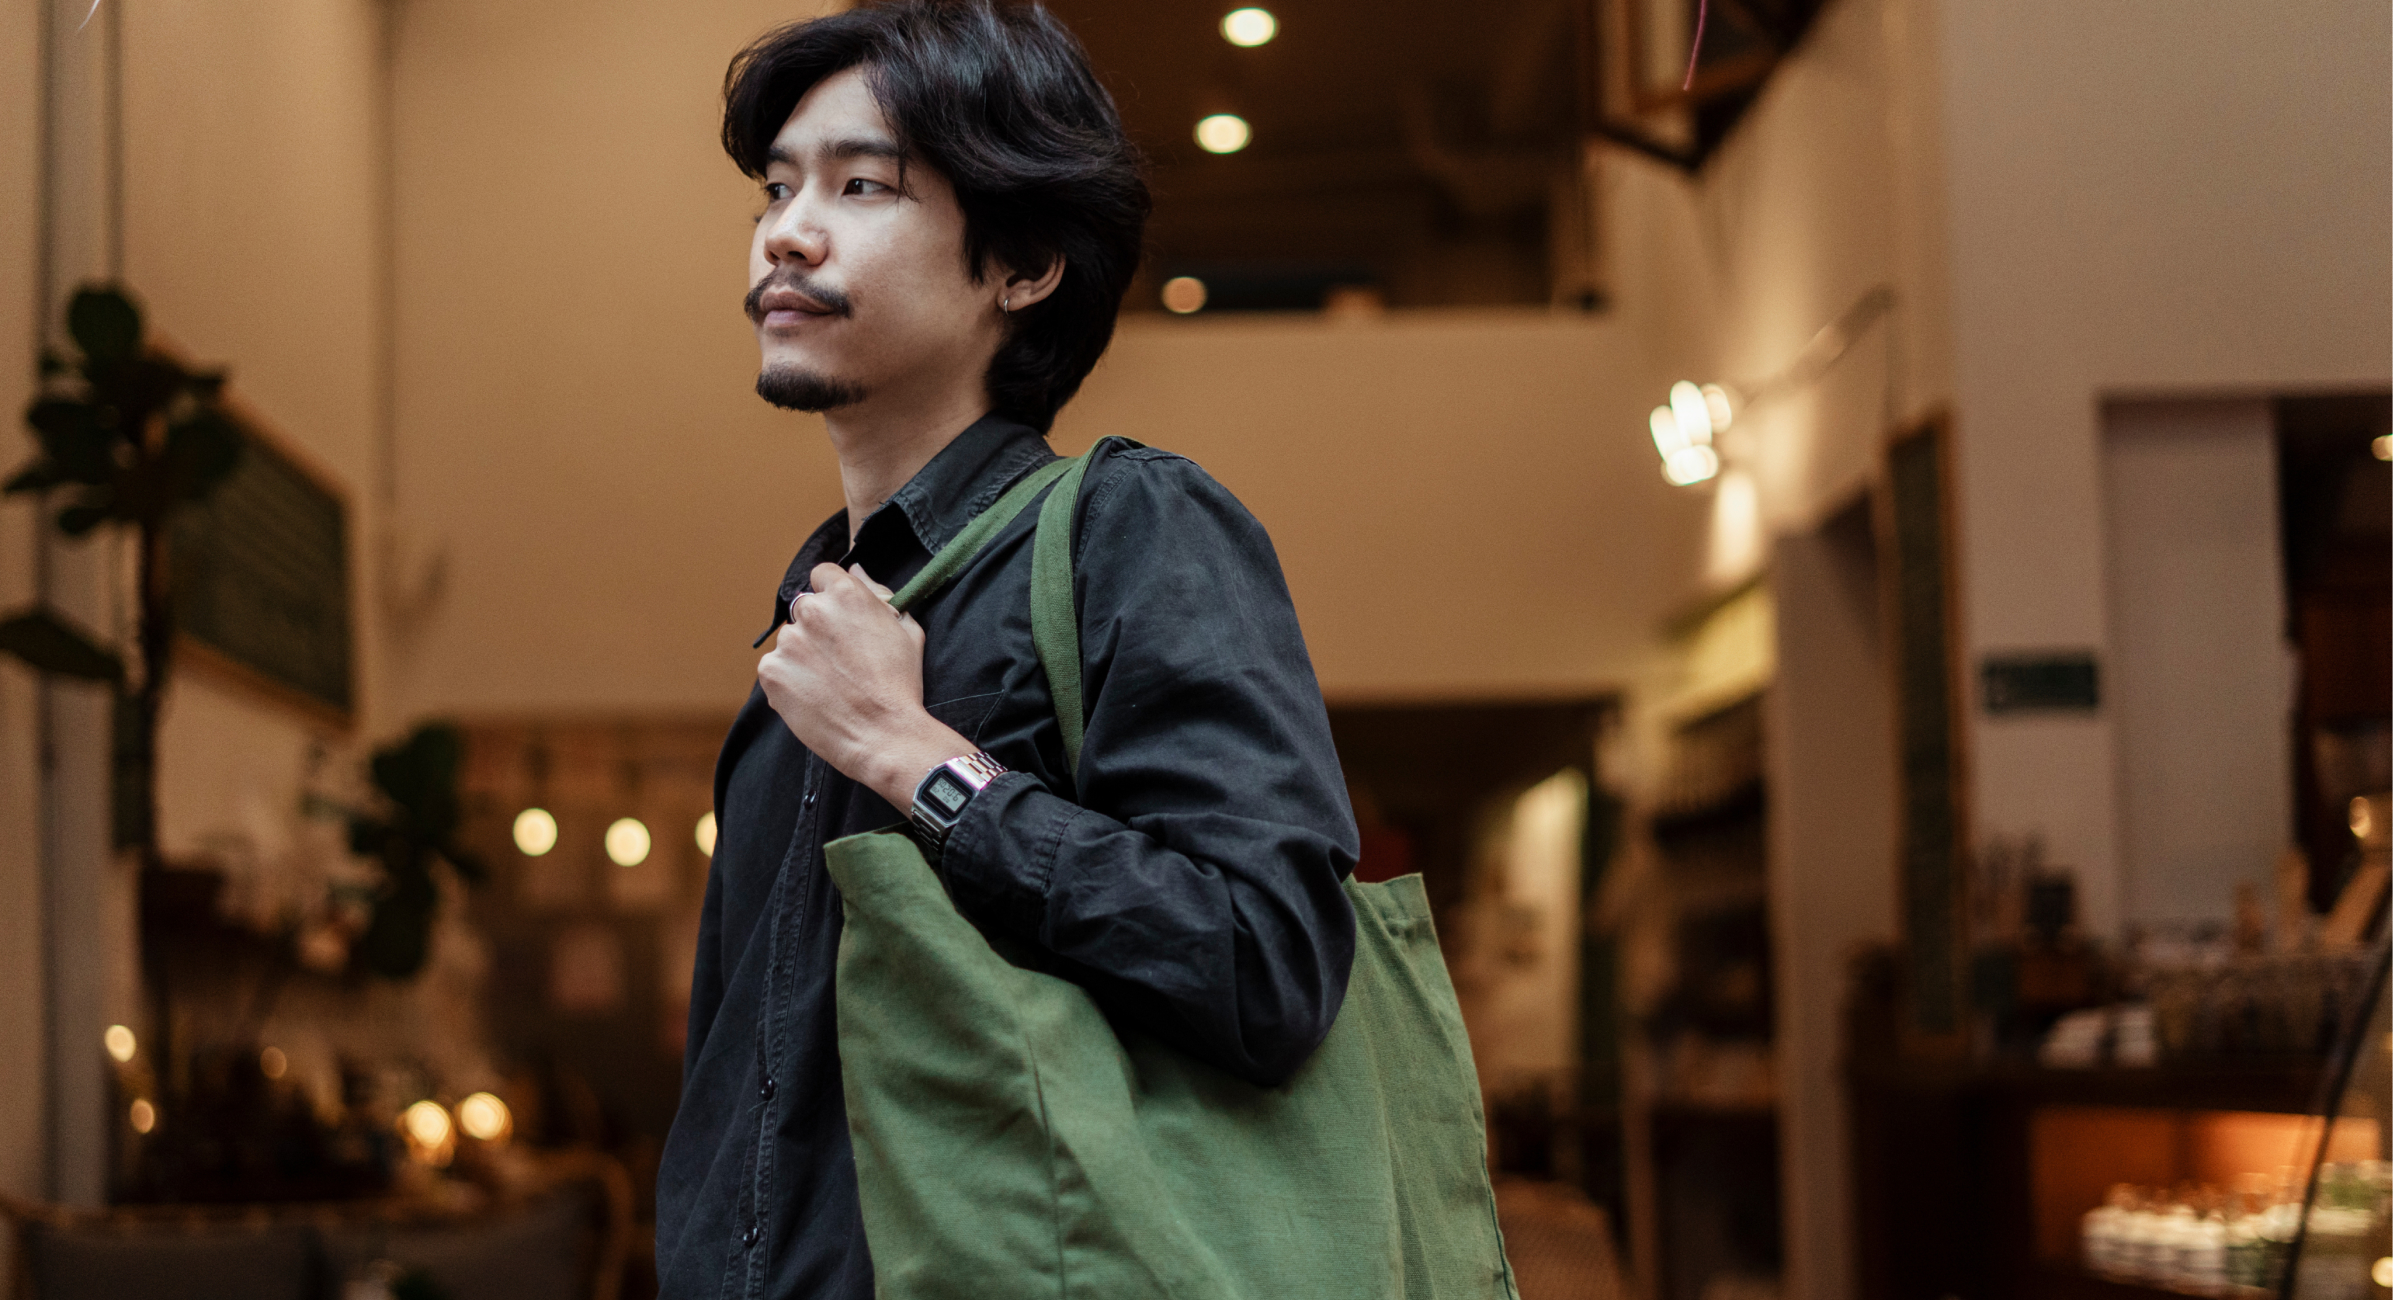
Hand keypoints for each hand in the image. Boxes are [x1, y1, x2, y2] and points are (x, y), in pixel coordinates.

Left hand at [757, 563, 975, 807]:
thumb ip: (879, 594)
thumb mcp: (905, 630)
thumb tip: (856, 571)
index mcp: (846, 594)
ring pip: (790, 640)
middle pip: (805, 608)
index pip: (822, 574)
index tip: (840, 618)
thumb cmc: (900, 685)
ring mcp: (788, 641)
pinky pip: (776, 667)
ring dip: (803, 655)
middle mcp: (812, 610)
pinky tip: (814, 695)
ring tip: (829, 683)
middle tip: (839, 660)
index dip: (832, 595)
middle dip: (819, 628)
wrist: (883, 735)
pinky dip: (789, 679)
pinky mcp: (771, 671)